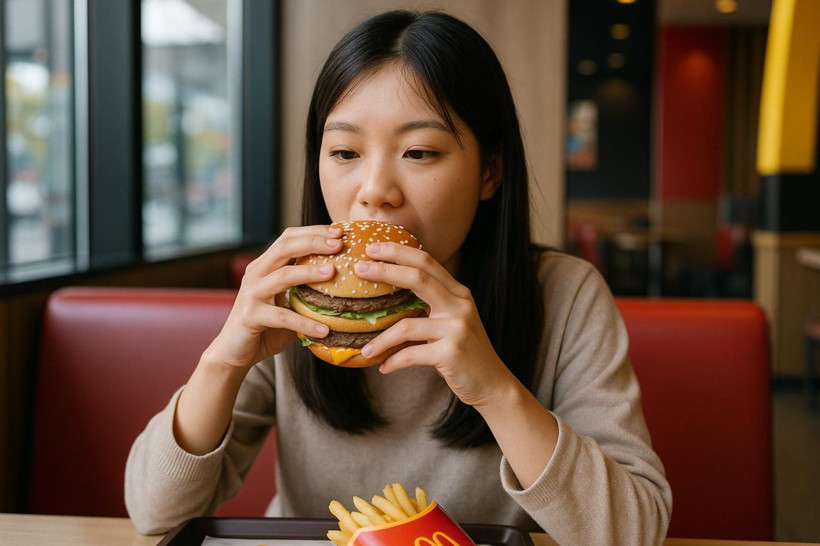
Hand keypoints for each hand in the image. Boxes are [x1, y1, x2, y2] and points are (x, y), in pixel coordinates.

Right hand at [203, 225, 342, 369]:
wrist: (233, 352)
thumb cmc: (267, 327)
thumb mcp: (289, 303)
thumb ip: (307, 291)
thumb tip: (347, 286)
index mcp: (265, 265)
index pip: (288, 238)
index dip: (313, 232)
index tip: (339, 231)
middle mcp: (256, 274)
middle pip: (285, 248)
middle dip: (313, 242)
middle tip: (338, 243)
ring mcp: (251, 293)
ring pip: (283, 276)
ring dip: (309, 272)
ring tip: (332, 272)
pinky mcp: (250, 316)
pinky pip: (282, 317)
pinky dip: (305, 323)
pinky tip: (324, 330)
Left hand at [353, 242, 515, 407]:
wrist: (492, 383)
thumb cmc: (464, 353)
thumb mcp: (451, 322)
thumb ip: (429, 307)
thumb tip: (387, 298)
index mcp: (457, 293)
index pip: (426, 262)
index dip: (398, 251)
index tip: (372, 248)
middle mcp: (459, 305)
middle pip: (418, 278)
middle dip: (385, 270)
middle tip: (359, 268)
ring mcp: (457, 328)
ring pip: (407, 325)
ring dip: (381, 339)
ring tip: (365, 350)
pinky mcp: (451, 352)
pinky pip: (411, 354)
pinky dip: (393, 361)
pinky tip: (383, 367)